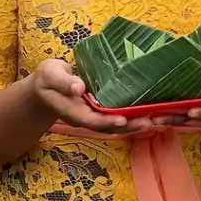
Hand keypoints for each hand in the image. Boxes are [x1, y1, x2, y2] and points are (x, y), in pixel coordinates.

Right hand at [32, 59, 153, 133]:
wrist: (46, 85)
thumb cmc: (48, 78)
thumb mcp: (50, 74)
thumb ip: (63, 82)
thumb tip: (78, 88)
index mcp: (71, 110)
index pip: (90, 119)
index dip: (106, 121)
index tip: (123, 120)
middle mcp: (84, 116)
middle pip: (106, 126)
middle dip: (128, 126)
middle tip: (149, 123)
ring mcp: (92, 115)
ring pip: (114, 124)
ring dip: (133, 124)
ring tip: (154, 122)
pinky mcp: (100, 110)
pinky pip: (116, 116)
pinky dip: (132, 117)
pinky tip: (148, 114)